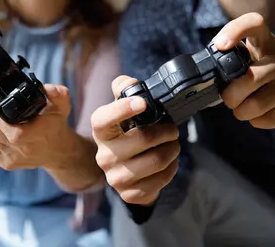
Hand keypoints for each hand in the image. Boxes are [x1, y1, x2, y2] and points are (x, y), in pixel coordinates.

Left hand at [0, 84, 74, 170]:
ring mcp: (12, 159)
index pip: (8, 128)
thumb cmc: (56, 125)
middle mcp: (22, 149)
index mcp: (37, 135)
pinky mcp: (5, 164)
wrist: (58, 152)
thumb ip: (58, 94)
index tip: (2, 101)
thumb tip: (49, 89)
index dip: (0, 113)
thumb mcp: (62, 106)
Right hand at [91, 76, 179, 205]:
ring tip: (174, 145)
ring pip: (155, 161)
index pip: (103, 119)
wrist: (123, 170)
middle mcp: (104, 155)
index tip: (143, 102)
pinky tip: (169, 163)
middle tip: (173, 130)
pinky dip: (171, 169)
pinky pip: (159, 181)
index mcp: (101, 131)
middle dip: (166, 132)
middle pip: (142, 139)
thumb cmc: (125, 133)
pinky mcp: (129, 194)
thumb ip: (124, 89)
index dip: (122, 109)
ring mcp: (115, 177)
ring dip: (172, 150)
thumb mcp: (122, 110)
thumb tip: (130, 82)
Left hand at [213, 13, 274, 150]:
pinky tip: (260, 117)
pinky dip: (259, 122)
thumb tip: (204, 75)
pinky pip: (272, 118)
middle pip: (250, 77)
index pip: (255, 22)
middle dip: (231, 96)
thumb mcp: (251, 66)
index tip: (219, 46)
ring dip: (243, 112)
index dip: (235, 30)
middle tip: (228, 101)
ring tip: (242, 111)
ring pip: (258, 103)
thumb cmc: (266, 82)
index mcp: (266, 43)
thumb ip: (232, 66)